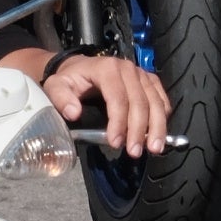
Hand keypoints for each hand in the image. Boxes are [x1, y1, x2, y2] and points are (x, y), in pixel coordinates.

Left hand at [42, 52, 174, 160]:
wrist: (80, 68)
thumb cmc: (70, 79)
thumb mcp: (57, 85)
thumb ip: (61, 98)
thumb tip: (74, 113)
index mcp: (107, 68)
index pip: (117, 97)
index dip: (119, 122)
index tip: (115, 143)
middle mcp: (128, 68)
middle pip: (139, 102)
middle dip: (138, 130)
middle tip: (134, 152)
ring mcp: (141, 74)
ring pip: (155, 101)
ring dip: (157, 127)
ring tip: (154, 148)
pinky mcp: (149, 80)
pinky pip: (162, 99)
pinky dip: (163, 117)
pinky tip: (159, 134)